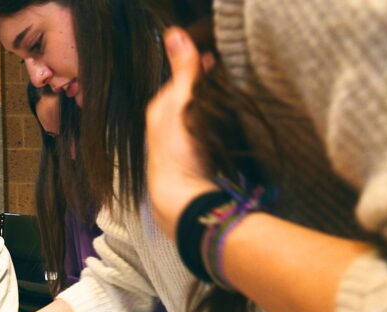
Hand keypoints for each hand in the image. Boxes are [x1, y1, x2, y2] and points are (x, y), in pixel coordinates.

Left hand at [145, 27, 219, 236]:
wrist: (181, 202)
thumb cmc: (177, 154)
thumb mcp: (181, 105)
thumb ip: (182, 73)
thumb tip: (174, 35)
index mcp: (157, 112)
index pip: (179, 80)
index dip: (198, 69)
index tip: (217, 60)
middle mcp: (162, 129)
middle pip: (187, 100)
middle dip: (204, 90)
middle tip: (227, 80)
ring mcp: (176, 149)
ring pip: (195, 119)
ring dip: (210, 111)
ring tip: (228, 105)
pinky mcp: (190, 164)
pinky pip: (203, 138)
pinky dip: (213, 131)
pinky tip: (224, 134)